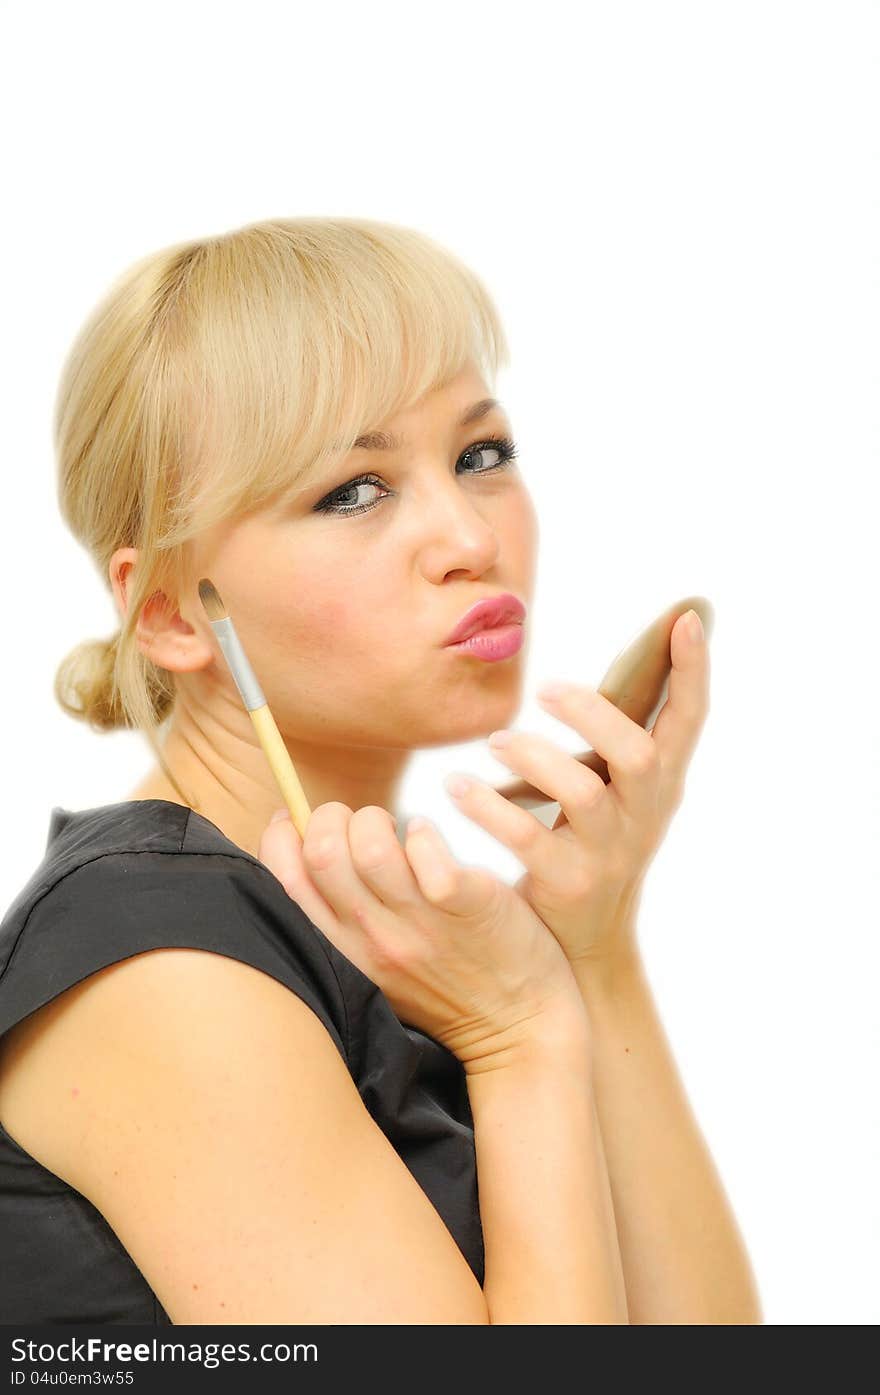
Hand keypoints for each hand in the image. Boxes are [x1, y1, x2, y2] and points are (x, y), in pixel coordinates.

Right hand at [258, 801, 583, 1070]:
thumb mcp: (377, 965)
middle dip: (328, 816)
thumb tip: (309, 850)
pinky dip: (422, 830)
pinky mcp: (465, 904)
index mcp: (344, 950)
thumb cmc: (447, 987)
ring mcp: (418, 922)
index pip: (283, 881)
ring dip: (375, 817)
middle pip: (321, 851)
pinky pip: (426, 848)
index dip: (281, 836)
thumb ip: (345, 920)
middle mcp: (372, 937)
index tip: (293, 817)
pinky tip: (430, 835)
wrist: (520, 1029)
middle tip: (355, 820)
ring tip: (396, 826)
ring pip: (369, 844)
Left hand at [443, 609, 709, 965]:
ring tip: (496, 743)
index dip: (693, 671)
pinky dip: (488, 808)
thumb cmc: (591, 841)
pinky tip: (457, 788)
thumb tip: (582, 674)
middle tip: (546, 690)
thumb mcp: (613, 790)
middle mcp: (645, 814)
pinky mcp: (570, 882)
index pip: (690, 719)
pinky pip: (528, 837)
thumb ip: (607, 740)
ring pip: (584, 794)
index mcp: (660, 782)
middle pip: (640, 756)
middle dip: (595, 716)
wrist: (584, 938)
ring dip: (535, 759)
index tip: (685, 619)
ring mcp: (611, 851)